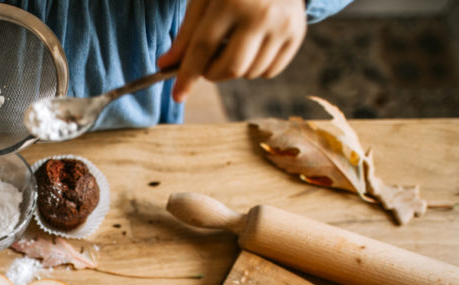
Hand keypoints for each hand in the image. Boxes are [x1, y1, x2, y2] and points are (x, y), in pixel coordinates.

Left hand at [158, 0, 305, 101]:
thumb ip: (187, 32)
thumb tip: (166, 64)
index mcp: (232, 1)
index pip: (203, 47)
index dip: (187, 74)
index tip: (177, 95)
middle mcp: (261, 14)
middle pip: (230, 67)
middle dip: (211, 74)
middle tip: (206, 62)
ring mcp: (283, 24)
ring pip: (250, 73)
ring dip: (233, 70)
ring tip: (232, 45)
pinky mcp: (297, 33)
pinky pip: (270, 71)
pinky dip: (254, 68)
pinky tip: (251, 46)